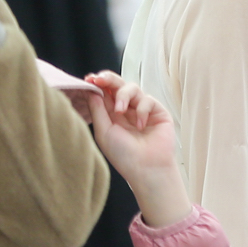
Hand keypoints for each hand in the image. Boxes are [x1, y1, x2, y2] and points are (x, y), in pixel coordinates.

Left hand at [70, 72, 189, 227]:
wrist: (146, 167)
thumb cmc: (123, 154)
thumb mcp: (104, 131)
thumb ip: (98, 109)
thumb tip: (91, 89)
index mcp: (111, 114)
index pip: (104, 93)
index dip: (97, 84)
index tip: (89, 79)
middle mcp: (126, 109)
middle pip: (118, 85)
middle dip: (109, 80)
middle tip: (100, 79)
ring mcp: (142, 109)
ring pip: (133, 88)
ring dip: (123, 96)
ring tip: (120, 111)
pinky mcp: (158, 111)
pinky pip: (147, 100)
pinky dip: (141, 110)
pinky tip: (140, 125)